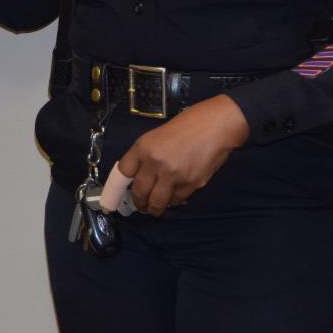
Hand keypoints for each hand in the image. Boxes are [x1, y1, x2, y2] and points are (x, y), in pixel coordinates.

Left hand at [116, 94, 249, 216]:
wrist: (217, 125)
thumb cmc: (189, 123)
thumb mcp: (158, 135)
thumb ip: (147, 155)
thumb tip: (138, 175)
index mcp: (144, 146)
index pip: (122, 172)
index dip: (116, 187)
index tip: (115, 196)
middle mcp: (155, 162)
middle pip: (139, 192)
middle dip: (139, 203)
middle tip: (141, 205)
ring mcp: (173, 175)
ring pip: (157, 202)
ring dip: (154, 208)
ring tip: (155, 208)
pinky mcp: (191, 185)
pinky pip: (176, 200)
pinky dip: (173, 201)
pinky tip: (173, 196)